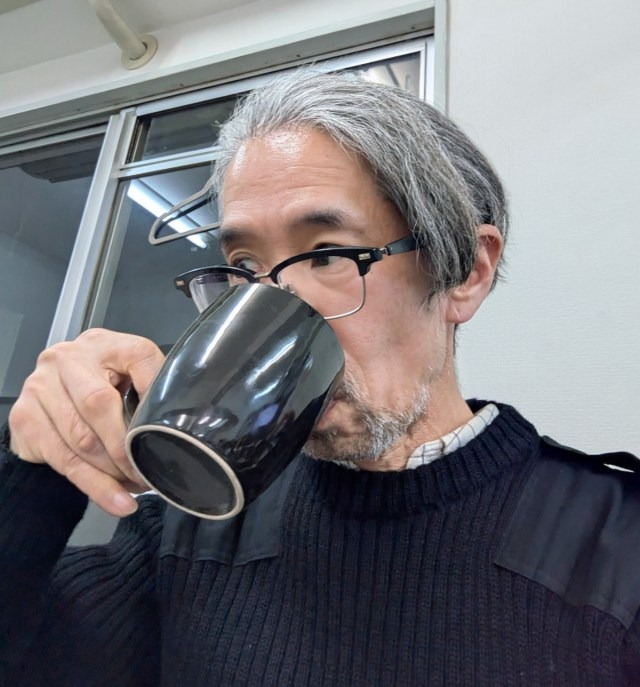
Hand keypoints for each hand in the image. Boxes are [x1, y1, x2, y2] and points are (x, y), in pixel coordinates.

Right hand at [8, 329, 164, 516]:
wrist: (55, 392)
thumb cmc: (106, 385)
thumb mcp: (133, 376)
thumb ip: (152, 388)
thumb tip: (176, 426)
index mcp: (105, 342)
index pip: (139, 359)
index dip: (154, 396)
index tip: (167, 429)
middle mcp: (67, 358)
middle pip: (98, 405)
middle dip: (126, 447)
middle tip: (148, 472)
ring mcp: (40, 386)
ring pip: (79, 439)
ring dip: (111, 472)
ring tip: (134, 489)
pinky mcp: (25, 417)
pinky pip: (62, 459)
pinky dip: (92, 484)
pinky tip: (114, 497)